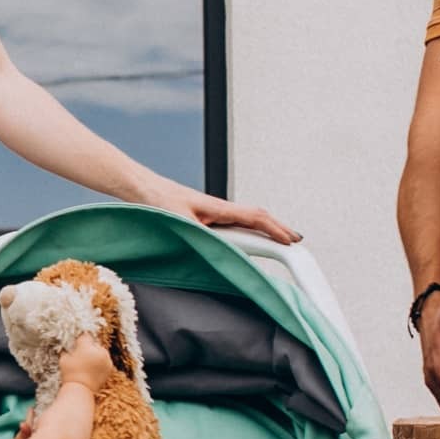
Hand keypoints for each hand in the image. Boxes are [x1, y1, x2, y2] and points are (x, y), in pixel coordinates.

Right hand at [57, 335, 114, 396]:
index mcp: (87, 347)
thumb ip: (67, 349)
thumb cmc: (70, 374)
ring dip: (96, 354)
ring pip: (101, 351)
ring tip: (88, 362)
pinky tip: (93, 368)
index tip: (77, 344)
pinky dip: (101, 361)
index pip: (85, 336)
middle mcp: (99, 351)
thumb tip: (69, 346)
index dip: (80, 340)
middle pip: (94, 343)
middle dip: (89, 347)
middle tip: (82, 355)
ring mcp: (106, 359)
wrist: (81, 390)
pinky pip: (105, 359)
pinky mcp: (110, 367)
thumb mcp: (64, 359)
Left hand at [146, 180, 299, 245]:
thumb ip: (203, 236)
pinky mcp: (207, 217)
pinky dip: (251, 231)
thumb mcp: (181, 223)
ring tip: (283, 242)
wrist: (142, 188)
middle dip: (279, 230)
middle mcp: (221, 209)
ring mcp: (215, 213)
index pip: (256, 218)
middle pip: (258, 219)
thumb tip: (224, 249)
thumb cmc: (158, 202)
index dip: (276, 230)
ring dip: (267, 230)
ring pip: (248, 221)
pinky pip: (236, 224)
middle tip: (297, 243)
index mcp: (219, 208)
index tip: (291, 242)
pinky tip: (253, 239)